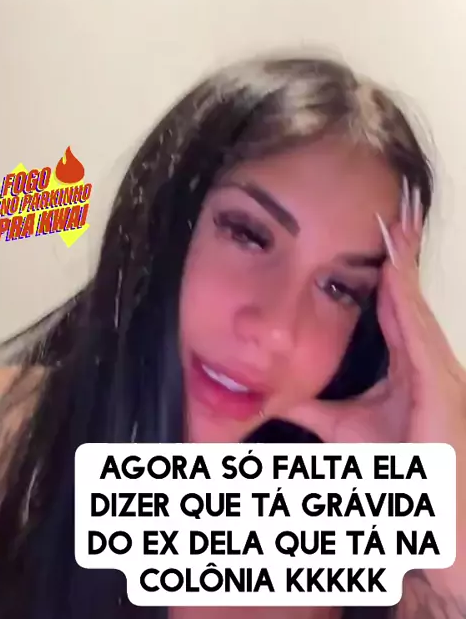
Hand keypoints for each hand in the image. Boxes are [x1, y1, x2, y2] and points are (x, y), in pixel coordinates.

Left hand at [267, 179, 465, 609]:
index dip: (387, 267)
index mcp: (410, 363)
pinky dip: (408, 296)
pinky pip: (420, 329)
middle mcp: (427, 357)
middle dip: (402, 250)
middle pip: (408, 293)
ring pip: (415, 303)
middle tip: (395, 207)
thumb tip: (280, 394)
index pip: (394, 303)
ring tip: (396, 222)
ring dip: (405, 261)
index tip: (377, 231)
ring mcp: (439, 367)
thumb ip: (316, 408)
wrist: (437, 513)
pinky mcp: (441, 382)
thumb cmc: (403, 469)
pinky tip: (394, 268)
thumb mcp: (345, 429)